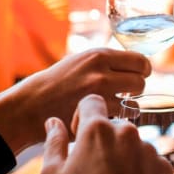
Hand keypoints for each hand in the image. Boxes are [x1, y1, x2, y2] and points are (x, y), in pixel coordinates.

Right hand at [27, 48, 150, 130]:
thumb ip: (108, 61)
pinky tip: (110, 117)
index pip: (140, 60)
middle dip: (136, 88)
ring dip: (130, 105)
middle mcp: (101, 72)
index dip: (142, 70)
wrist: (31, 105)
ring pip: (135, 102)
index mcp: (98, 55)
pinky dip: (120, 119)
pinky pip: (124, 117)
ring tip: (117, 105)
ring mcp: (99, 95)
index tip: (139, 75)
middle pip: (141, 81)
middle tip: (126, 92)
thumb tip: (139, 64)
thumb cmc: (59, 83)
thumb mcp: (82, 61)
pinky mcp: (96, 115)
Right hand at [40, 95, 171, 173]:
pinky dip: (141, 171)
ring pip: (134, 145)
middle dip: (104, 141)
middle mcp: (128, 132)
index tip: (80, 134)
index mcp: (98, 129)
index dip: (83, 115)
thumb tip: (54, 123)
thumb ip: (54, 142)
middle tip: (95, 169)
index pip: (92, 102)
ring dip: (124, 156)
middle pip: (114, 127)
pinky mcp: (164, 166)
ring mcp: (149, 149)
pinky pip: (150, 162)